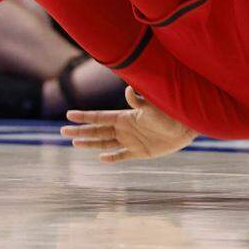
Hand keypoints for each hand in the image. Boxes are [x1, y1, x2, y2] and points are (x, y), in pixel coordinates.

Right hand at [62, 86, 196, 162]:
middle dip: (80, 130)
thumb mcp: (153, 107)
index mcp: (125, 117)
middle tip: (63, 131)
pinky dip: (111, 157)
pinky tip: (101, 158)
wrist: (185, 127)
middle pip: (97, 131)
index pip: (99, 117)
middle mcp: (125, 128)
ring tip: (74, 143)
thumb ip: (139, 101)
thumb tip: (129, 90)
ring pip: (105, 142)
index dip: (84, 116)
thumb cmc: (169, 113)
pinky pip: (121, 155)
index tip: (69, 115)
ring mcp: (131, 140)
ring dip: (90, 143)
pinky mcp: (140, 152)